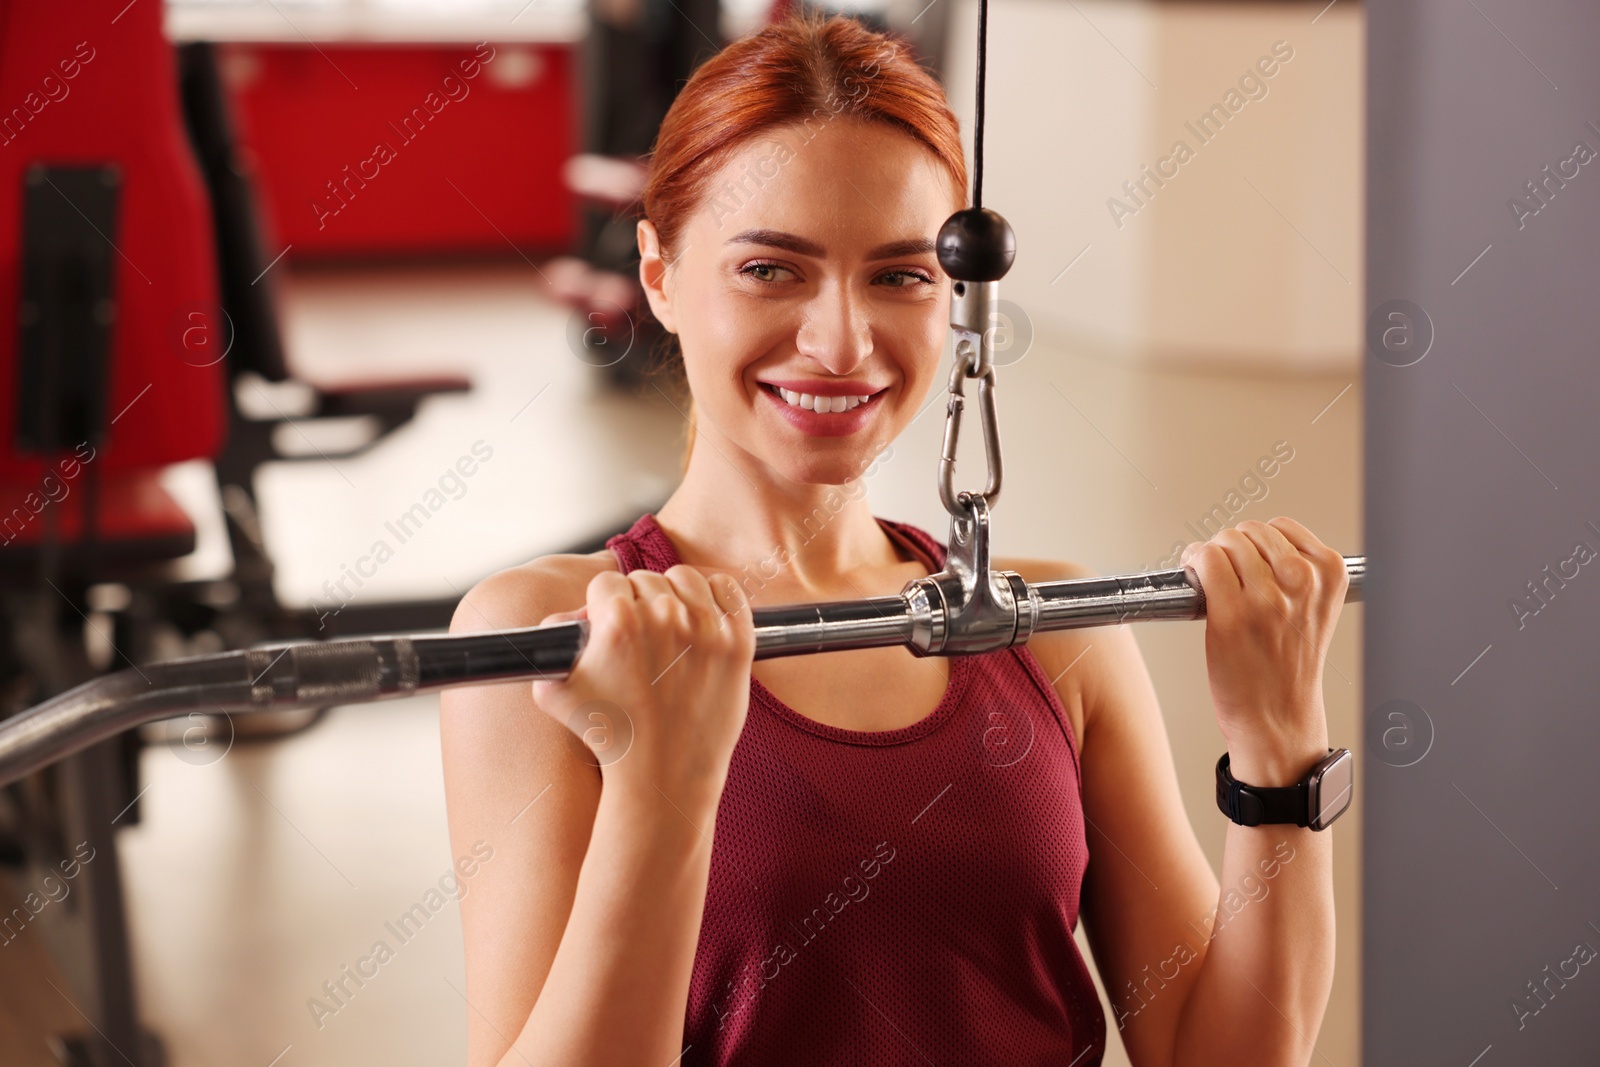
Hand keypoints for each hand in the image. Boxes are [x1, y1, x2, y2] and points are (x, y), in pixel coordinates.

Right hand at [531, 565, 755, 814]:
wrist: (664, 773)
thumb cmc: (611, 736)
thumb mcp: (554, 690)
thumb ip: (546, 642)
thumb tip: (568, 617)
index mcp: (618, 621)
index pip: (606, 583)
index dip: (603, 606)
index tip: (610, 626)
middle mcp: (663, 616)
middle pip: (645, 580)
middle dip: (637, 604)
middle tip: (640, 638)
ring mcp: (705, 627)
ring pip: (685, 578)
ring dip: (675, 595)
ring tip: (671, 628)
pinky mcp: (737, 641)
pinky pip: (726, 589)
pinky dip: (715, 597)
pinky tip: (703, 620)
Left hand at [1181, 517, 1348, 786]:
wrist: (1277, 716)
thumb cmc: (1289, 668)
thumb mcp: (1314, 610)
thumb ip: (1298, 572)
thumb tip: (1252, 541)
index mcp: (1329, 575)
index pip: (1282, 527)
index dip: (1256, 540)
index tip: (1247, 557)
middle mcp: (1302, 581)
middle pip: (1251, 531)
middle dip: (1232, 546)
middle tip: (1224, 571)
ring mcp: (1267, 597)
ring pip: (1227, 541)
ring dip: (1210, 552)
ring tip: (1208, 575)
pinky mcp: (1232, 613)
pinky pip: (1206, 559)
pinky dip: (1193, 559)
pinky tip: (1193, 573)